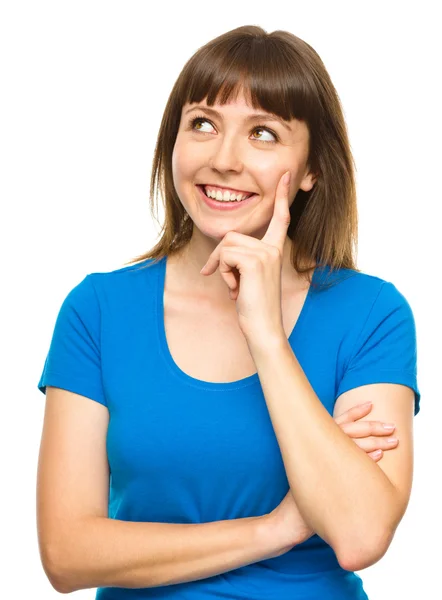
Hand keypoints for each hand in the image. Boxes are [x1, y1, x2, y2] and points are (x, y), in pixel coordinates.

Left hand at [200, 171, 291, 341]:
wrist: (263, 328)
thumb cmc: (254, 307)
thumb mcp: (247, 279)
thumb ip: (240, 260)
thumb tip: (218, 255)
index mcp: (275, 250)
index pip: (280, 218)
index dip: (281, 196)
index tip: (285, 174)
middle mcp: (273, 248)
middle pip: (231, 236)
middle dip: (219, 258)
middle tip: (226, 282)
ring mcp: (266, 254)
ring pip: (225, 246)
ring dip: (221, 269)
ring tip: (235, 288)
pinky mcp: (255, 261)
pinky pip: (224, 256)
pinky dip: (222, 274)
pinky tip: (236, 290)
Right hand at [267, 401, 397, 552]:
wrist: (289, 520)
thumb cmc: (303, 496)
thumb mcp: (311, 468)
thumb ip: (327, 454)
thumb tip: (347, 446)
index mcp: (315, 443)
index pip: (338, 422)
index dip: (354, 412)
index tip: (370, 404)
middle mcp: (318, 450)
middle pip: (349, 431)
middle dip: (372, 427)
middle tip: (390, 426)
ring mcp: (323, 464)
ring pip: (353, 446)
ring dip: (375, 441)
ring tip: (392, 441)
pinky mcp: (329, 479)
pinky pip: (352, 465)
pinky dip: (367, 459)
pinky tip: (379, 456)